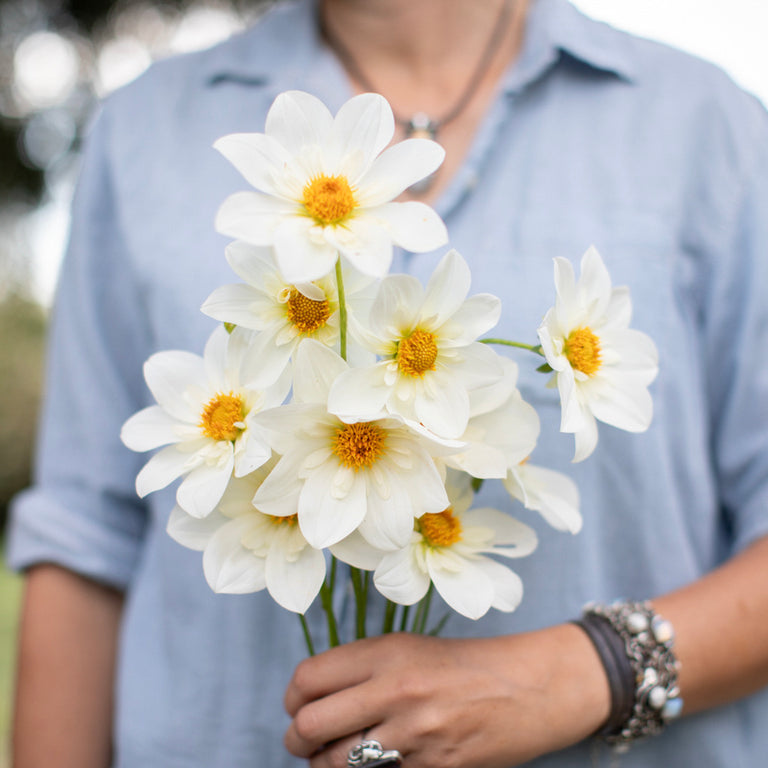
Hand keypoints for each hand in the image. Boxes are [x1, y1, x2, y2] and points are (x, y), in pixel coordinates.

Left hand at [284, 626, 608, 767]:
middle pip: (310, 725)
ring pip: (335, 764)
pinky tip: (371, 767)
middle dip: (296, 740)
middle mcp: (395, 689)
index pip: (308, 678)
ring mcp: (415, 732)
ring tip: (332, 759)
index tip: (296, 706)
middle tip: (302, 742)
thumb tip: (310, 697)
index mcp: (387, 651)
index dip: (292, 698)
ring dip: (324, 766)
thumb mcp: (410, 648)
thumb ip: (361, 667)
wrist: (527, 687)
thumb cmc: (464, 665)